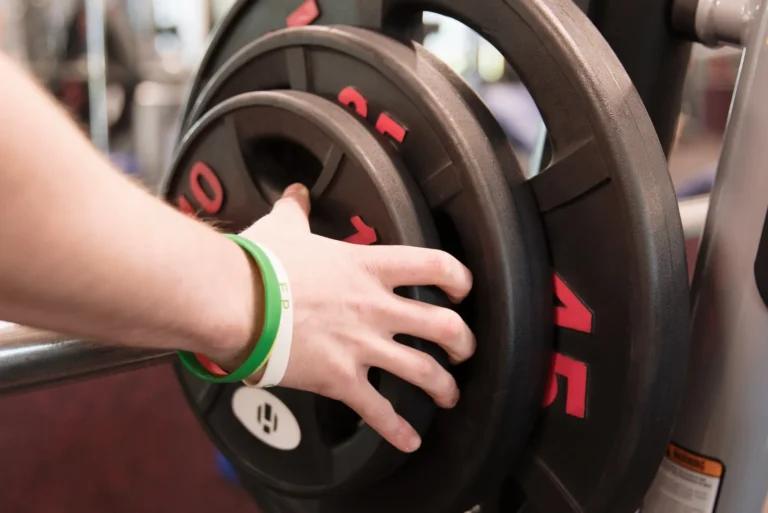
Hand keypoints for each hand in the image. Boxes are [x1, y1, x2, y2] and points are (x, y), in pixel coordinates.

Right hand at [240, 183, 475, 452]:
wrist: (236, 302)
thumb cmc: (260, 265)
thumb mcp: (284, 228)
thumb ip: (298, 209)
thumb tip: (297, 193)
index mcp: (368, 268)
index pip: (435, 265)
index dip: (459, 278)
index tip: (463, 288)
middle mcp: (376, 307)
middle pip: (444, 325)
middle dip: (463, 341)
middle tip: (464, 349)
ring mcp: (363, 345)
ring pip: (424, 371)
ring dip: (443, 386)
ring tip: (448, 395)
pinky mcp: (342, 378)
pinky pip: (379, 410)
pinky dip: (397, 429)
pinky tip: (410, 440)